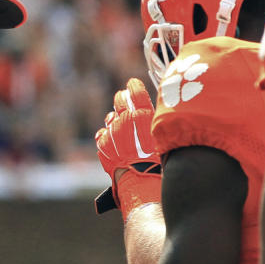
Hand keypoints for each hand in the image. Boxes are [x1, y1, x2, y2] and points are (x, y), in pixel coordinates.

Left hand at [94, 78, 160, 212]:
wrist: (140, 181)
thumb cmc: (158, 161)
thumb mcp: (162, 137)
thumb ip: (154, 122)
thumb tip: (150, 112)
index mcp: (143, 115)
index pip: (136, 92)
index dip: (133, 86)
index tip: (131, 83)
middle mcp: (126, 119)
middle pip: (120, 101)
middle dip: (122, 98)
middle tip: (123, 97)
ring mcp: (112, 131)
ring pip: (110, 117)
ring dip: (114, 118)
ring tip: (119, 123)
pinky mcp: (103, 143)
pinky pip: (102, 133)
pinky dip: (107, 134)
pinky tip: (112, 139)